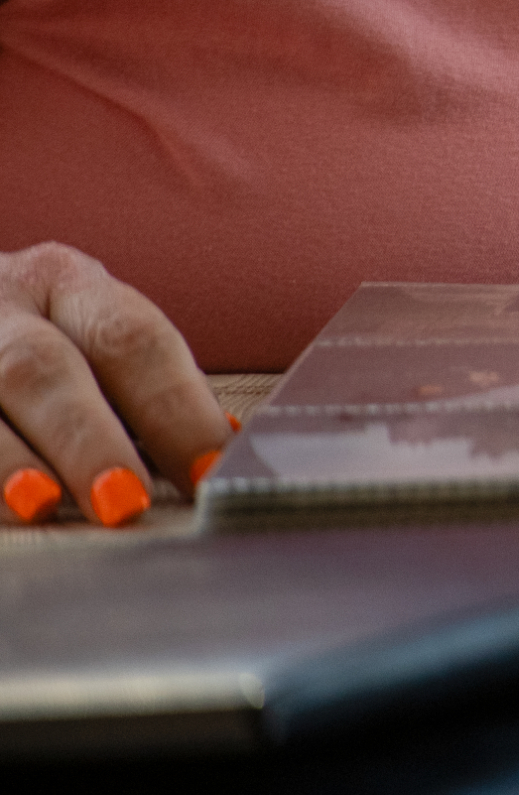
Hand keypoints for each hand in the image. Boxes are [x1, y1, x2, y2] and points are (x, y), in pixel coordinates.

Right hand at [1, 243, 228, 526]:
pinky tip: (1, 510)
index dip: (175, 407)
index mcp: (66, 284)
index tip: (209, 469)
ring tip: (43, 505)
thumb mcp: (76, 335)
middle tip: (125, 501)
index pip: (133, 340)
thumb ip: (135, 392)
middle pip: (43, 368)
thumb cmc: (25, 342)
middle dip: (86, 437)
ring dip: (9, 460)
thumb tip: (221, 449)